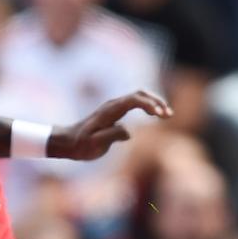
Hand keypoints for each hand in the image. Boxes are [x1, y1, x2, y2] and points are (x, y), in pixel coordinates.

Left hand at [47, 90, 172, 160]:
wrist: (68, 142)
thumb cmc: (81, 145)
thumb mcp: (95, 144)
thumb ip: (112, 136)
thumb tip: (129, 132)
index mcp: (110, 111)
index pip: (134, 100)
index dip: (149, 105)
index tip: (160, 115)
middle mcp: (114, 104)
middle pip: (140, 93)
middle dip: (156, 101)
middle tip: (168, 114)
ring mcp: (115, 106)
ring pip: (139, 96)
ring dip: (155, 102)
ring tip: (167, 114)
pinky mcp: (116, 111)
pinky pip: (136, 102)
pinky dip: (149, 106)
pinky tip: (156, 115)